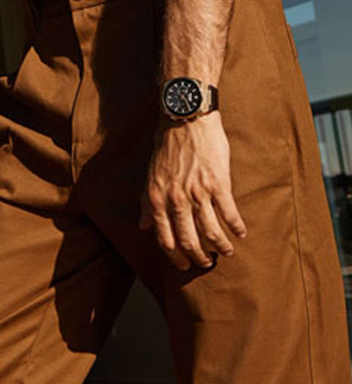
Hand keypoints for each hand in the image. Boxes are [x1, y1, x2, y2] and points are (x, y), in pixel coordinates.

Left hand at [140, 112, 246, 269]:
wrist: (184, 118)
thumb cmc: (166, 146)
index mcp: (156, 197)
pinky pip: (230, 213)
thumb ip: (146, 201)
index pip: (165, 238)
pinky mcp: (218, 183)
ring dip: (221, 247)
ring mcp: (197, 192)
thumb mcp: (150, 174)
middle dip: (199, 257)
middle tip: (207, 263)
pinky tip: (241, 233)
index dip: (175, 256)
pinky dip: (237, 227)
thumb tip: (142, 226)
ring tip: (226, 252)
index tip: (184, 265)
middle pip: (189, 240)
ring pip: (211, 232)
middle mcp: (175, 198)